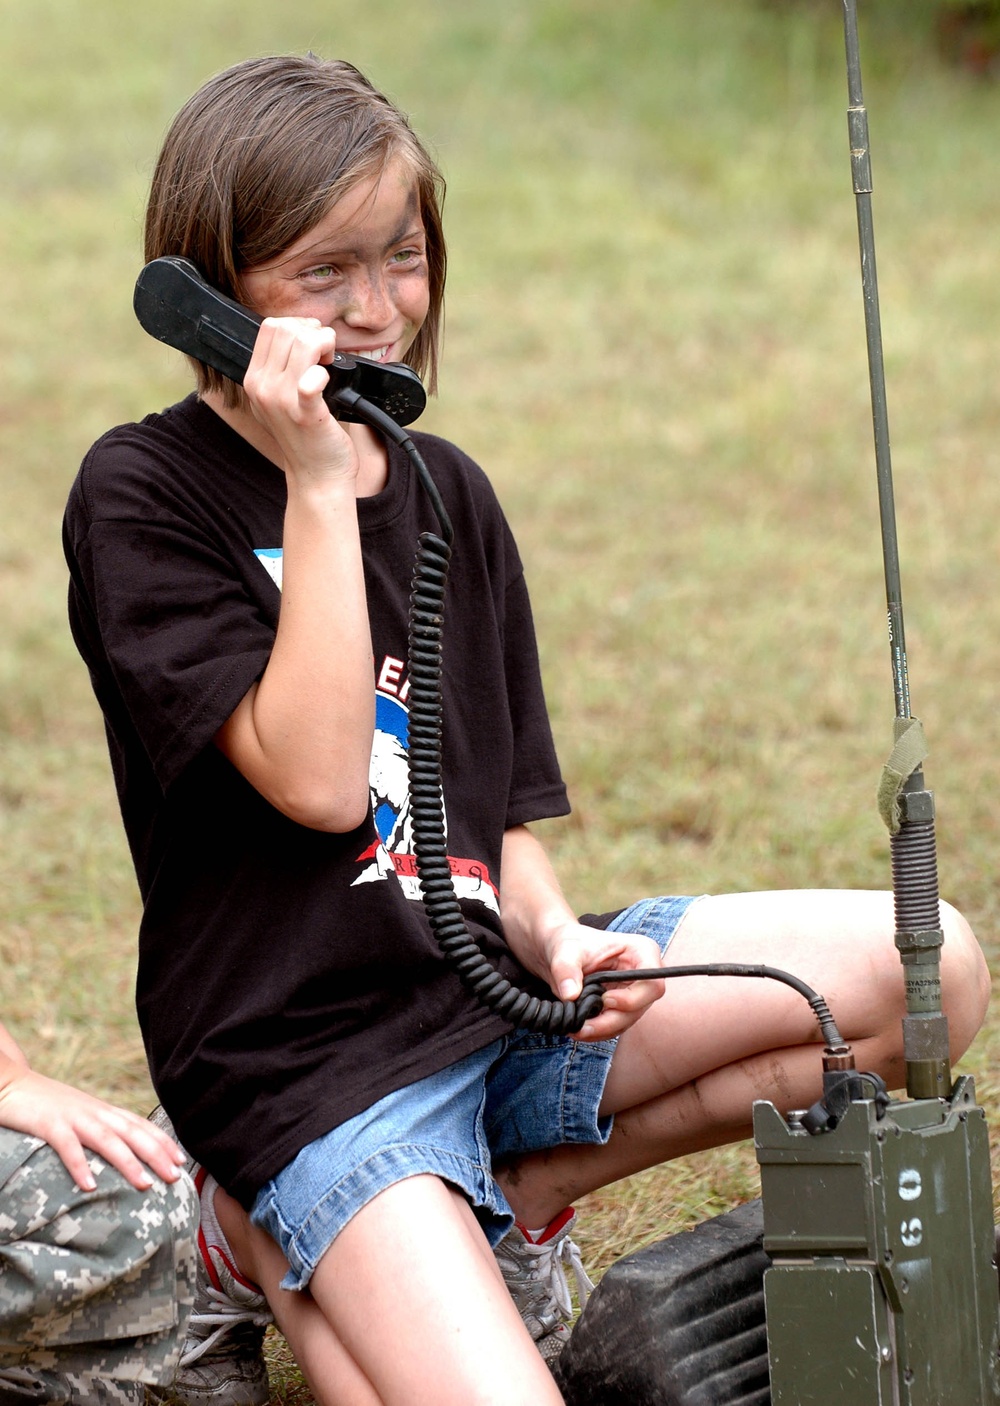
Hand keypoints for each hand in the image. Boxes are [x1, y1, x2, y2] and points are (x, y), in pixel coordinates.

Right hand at [0, 1066, 187, 1191]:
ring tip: (144, 1184)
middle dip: (156, 1154)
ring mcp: (72, 1117)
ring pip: (106, 1139)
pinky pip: (67, 1145)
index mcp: (101, 1110)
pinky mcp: (48, 1124)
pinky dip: (79, 1165)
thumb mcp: (78, 1115)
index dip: (162, 1142)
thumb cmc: (45, 1105)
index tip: (182, 1161)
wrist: (10, 1082)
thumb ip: (98, 1129)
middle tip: (174, 1176)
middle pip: (131, 1132)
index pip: (139, 1125)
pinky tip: (90, 1186)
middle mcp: (93, 1112)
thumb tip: (120, 1150)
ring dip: (127, 1162)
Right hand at [243, 317, 357, 484]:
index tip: (314, 344)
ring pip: (302, 342)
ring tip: (329, 362)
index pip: (270, 327)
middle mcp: (262, 388)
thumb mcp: (281, 398)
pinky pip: (311, 379)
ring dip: (324, 344)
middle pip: (285, 329)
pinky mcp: (306, 414)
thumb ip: (283, 368)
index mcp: (254, 380)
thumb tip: (305, 335)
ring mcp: (281, 401)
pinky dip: (324, 372)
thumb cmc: (307, 436)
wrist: (317, 475)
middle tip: (325, 352)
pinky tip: (328, 380)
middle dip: (313, 331)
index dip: (298, 326)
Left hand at [542, 921, 665, 1041]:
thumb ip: (566, 969)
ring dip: (603, 1029)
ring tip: (577, 1029)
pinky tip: (580, 1029)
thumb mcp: (565, 950)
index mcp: (641, 951)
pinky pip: (617, 1025)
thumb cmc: (569, 942)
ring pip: (628, 1020)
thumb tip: (570, 995)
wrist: (561, 951)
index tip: (605, 1000)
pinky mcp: (623, 1006)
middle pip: (640, 1006)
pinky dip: (599, 1031)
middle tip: (583, 1026)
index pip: (652, 982)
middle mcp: (643, 974)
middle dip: (611, 1020)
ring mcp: (635, 992)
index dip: (632, 998)